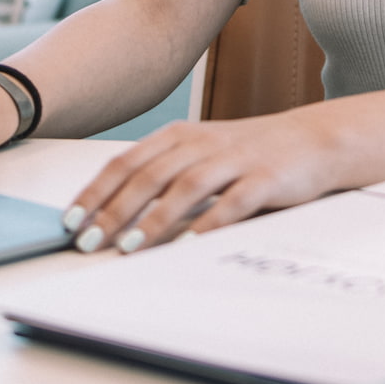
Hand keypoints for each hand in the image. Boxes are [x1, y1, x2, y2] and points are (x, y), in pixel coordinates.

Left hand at [61, 112, 341, 253]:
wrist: (314, 140)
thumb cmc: (249, 152)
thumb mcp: (201, 152)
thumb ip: (163, 173)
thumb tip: (111, 210)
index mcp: (179, 136)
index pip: (125, 163)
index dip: (95, 192)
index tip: (70, 221)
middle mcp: (201, 143)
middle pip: (148, 176)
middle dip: (113, 211)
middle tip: (88, 242)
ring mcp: (234, 160)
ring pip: (184, 188)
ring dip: (153, 219)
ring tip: (128, 247)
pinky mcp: (265, 179)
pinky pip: (232, 203)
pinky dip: (208, 224)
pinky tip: (189, 245)